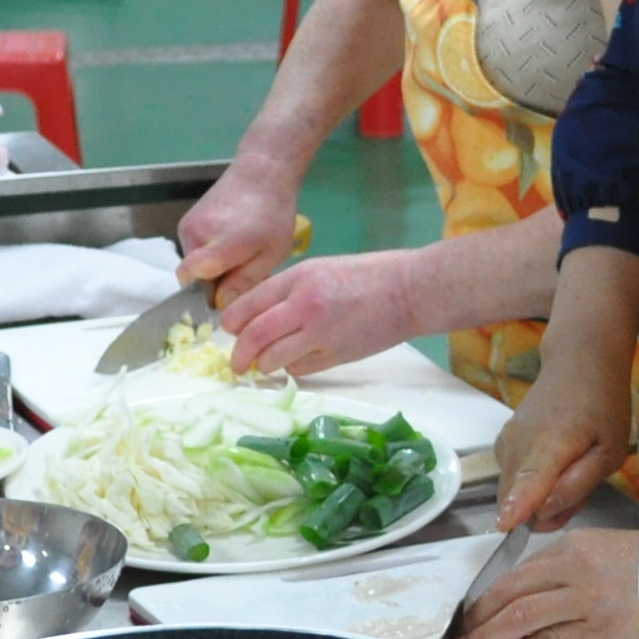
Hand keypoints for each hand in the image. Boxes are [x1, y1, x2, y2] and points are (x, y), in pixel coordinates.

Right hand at [174, 160, 308, 291]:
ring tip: (240, 254)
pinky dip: (209, 252)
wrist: (261, 173)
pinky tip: (231, 241)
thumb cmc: (273, 214)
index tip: (226, 295)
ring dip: (212, 266)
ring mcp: (187, 226)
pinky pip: (194, 248)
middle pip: (193, 276)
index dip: (204, 296)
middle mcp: (195, 235)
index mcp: (219, 245)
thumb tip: (220, 304)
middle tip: (242, 273)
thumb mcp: (271, 255)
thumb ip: (244, 282)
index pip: (190, 279)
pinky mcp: (187, 220)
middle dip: (213, 283)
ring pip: (193, 262)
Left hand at [222, 250, 417, 378]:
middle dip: (239, 355)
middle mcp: (305, 306)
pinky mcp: (336, 356)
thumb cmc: (367, 275)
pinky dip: (290, 368)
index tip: (230, 331)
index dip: (232, 323)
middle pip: (255, 337)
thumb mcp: (320, 269)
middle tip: (237, 363)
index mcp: (299, 279)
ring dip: (263, 365)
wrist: (408, 291)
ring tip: (263, 365)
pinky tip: (294, 362)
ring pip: (273, 358)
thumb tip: (256, 315)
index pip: (249, 305)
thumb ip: (288, 290)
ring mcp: (321, 334)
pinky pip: (299, 368)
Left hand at [450, 527, 638, 638]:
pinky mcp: (600, 633)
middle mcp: (575, 569)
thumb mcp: (612, 552)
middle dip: (478, 618)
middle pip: (511, 594)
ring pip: (522, 619)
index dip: (488, 596)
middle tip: (457, 637)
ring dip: (487, 638)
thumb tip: (539, 590)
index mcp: (576, 546)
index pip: (518, 573)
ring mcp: (586, 601)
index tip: (471, 612)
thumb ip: (576, 566)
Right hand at [493, 367, 629, 535]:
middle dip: (545, 511)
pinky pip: (512, 481)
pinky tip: (553, 464)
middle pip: (518, 499)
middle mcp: (519, 442)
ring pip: (514, 493)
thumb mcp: (610, 451)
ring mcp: (505, 442)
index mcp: (553, 442)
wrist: (578, 364)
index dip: (519, 503)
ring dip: (540, 497)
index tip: (506, 523)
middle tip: (578, 489)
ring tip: (570, 471)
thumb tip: (546, 511)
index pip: (531, 477)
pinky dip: (531, 484)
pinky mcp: (501, 445)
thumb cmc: (602, 406)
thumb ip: (580, 483)